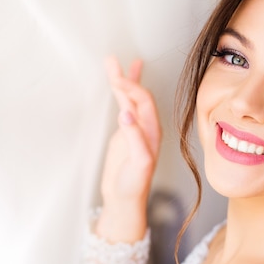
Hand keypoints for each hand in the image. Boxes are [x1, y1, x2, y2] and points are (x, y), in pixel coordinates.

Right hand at [100, 56, 161, 208]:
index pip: (144, 102)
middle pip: (137, 96)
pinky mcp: (123, 135)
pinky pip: (123, 108)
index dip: (132, 88)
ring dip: (121, 81)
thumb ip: (134, 138)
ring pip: (128, 100)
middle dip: (126, 78)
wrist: (124, 202)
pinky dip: (119, 94)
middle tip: (112, 61)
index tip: (117, 80)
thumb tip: (127, 113)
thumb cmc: (133, 186)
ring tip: (111, 62)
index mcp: (152, 133)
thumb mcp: (137, 163)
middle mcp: (146, 128)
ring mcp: (134, 130)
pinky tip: (117, 83)